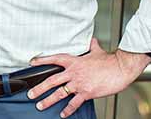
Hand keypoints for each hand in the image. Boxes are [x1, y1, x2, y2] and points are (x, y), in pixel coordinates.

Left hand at [27, 38, 150, 117]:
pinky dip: (67, 110)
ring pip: (59, 93)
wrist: (119, 69)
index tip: (32, 63)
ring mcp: (79, 84)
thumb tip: (92, 40)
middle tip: (30, 93)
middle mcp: (73, 72)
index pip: (53, 59)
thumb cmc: (109, 60)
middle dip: (39, 88)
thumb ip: (91, 45)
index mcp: (73, 61)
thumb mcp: (96, 50)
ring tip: (40, 105)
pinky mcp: (87, 93)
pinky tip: (62, 114)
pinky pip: (74, 103)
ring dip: (48, 100)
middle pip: (51, 80)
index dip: (41, 60)